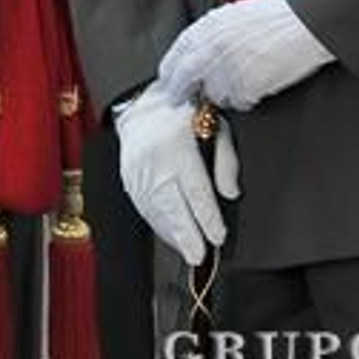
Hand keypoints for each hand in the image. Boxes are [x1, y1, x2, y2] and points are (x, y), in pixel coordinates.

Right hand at [116, 82, 239, 265]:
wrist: (143, 102)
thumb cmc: (184, 112)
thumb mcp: (217, 126)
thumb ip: (226, 160)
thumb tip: (230, 192)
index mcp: (177, 144)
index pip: (195, 189)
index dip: (207, 217)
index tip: (217, 235)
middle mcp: (155, 159)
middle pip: (171, 205)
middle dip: (186, 234)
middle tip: (197, 256)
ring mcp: (138, 170)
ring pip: (155, 210)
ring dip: (172, 233)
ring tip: (187, 250)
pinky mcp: (128, 178)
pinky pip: (143, 206)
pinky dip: (158, 224)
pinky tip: (171, 234)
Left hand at [157, 0, 334, 111]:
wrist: (305, 22)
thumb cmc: (273, 16)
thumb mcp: (232, 15)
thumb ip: (211, 35)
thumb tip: (197, 55)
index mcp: (206, 29)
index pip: (176, 56)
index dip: (170, 72)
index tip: (167, 82)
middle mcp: (211, 51)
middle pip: (184, 81)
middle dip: (179, 92)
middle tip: (178, 100)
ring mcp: (227, 71)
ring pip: (214, 95)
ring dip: (222, 94)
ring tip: (241, 79)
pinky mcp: (246, 88)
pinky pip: (239, 102)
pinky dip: (245, 99)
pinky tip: (258, 84)